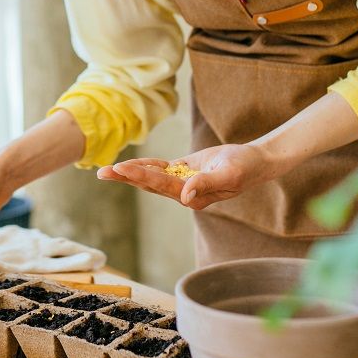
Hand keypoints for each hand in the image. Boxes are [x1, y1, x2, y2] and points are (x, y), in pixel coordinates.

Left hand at [100, 142, 299, 210]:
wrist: (256, 162)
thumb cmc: (245, 167)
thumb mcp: (229, 173)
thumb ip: (207, 183)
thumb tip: (185, 196)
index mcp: (193, 196)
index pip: (161, 185)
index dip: (141, 176)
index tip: (121, 168)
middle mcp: (185, 193)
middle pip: (149, 184)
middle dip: (125, 178)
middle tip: (101, 172)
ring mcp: (183, 183)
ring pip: (151, 177)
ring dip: (130, 174)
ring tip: (106, 171)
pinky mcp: (185, 172)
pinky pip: (160, 169)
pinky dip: (145, 166)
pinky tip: (128, 165)